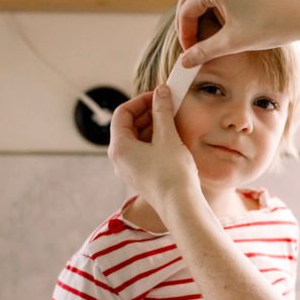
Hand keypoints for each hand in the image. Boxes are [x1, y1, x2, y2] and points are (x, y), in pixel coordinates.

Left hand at [108, 85, 198, 203]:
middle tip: (167, 105)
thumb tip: (161, 92)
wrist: (181, 206)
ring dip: (152, 126)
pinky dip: (154, 141)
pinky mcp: (141, 177)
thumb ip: (162, 111)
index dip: (140, 101)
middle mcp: (119, 159)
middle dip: (147, 113)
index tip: (158, 96)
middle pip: (128, 126)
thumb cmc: (172, 174)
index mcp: (119, 147)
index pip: (122, 113)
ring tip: (172, 120)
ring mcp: (129, 169)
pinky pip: (143, 152)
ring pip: (136, 140)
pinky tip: (171, 138)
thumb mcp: (168, 137)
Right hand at [176, 0, 299, 66]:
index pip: (187, 9)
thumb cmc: (272, 26)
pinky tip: (234, 20)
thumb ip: (205, 51)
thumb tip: (184, 62)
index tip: (190, 51)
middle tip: (192, 39)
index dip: (185, 33)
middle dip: (189, 18)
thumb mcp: (233, 43)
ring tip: (212, 32)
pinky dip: (224, 2)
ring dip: (206, 9)